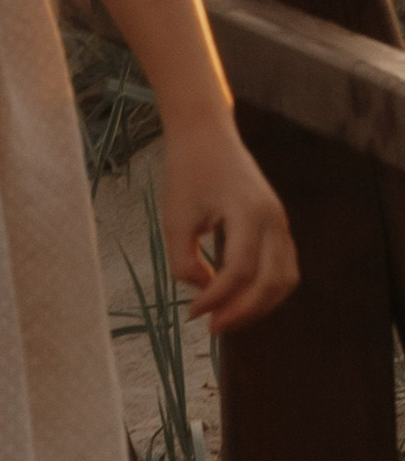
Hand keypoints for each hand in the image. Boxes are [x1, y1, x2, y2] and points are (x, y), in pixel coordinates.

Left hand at [164, 111, 298, 330]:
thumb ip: (185, 259)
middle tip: (212, 327)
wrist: (205, 134)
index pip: (240, 270)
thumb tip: (204, 293)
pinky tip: (239, 299)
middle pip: (271, 282)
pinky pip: (283, 267)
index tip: (192, 313)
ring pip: (285, 279)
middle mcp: (273, 219)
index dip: (217, 298)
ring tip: (227, 318)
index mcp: (247, 212)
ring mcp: (280, 222)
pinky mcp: (278, 225)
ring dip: (259, 305)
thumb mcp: (174, 216)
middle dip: (243, 311)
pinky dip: (266, 290)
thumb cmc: (186, 171)